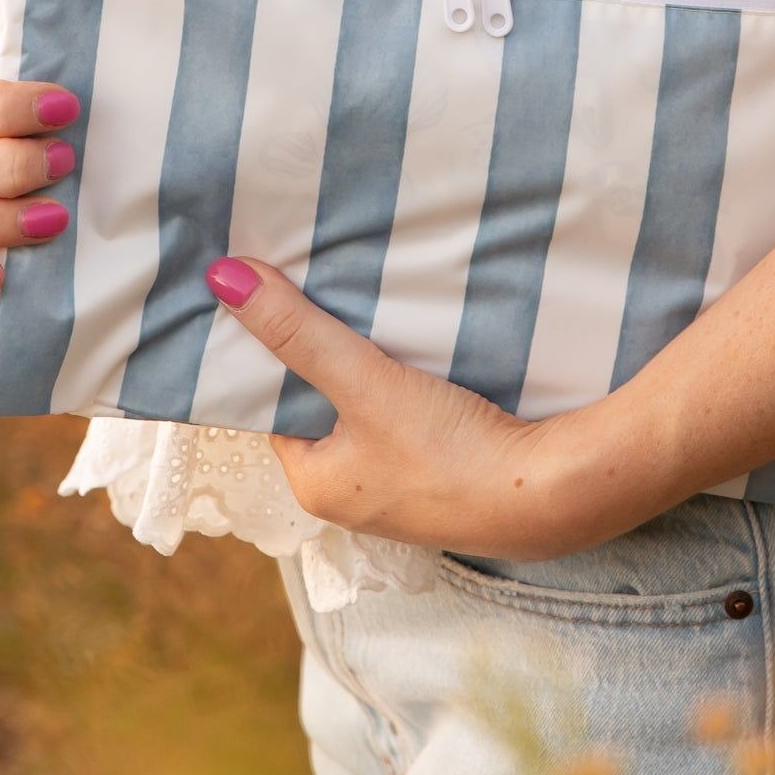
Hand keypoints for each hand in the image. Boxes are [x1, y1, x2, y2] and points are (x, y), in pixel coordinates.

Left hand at [204, 254, 676, 559]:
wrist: (551, 496)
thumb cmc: (448, 452)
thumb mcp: (364, 382)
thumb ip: (299, 332)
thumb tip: (223, 278)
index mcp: (315, 484)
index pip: (277, 406)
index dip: (279, 352)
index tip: (281, 298)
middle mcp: (352, 495)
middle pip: (325, 406)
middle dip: (330, 356)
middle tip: (330, 289)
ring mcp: (403, 490)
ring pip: (371, 410)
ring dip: (374, 368)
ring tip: (377, 307)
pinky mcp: (448, 477)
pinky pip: (410, 419)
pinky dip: (411, 385)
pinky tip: (428, 349)